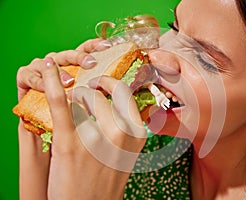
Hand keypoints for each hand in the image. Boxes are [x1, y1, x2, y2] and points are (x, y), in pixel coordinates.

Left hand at [42, 59, 145, 198]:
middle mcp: (121, 132)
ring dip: (74, 95)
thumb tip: (120, 101)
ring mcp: (96, 137)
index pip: (125, 93)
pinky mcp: (69, 142)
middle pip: (104, 91)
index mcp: (137, 134)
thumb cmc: (105, 182)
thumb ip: (128, 129)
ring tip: (72, 104)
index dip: (110, 84)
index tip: (100, 83)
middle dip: (92, 87)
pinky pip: (61, 103)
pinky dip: (52, 81)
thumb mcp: (127, 155)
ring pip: (82, 95)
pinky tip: (47, 67)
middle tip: (84, 92)